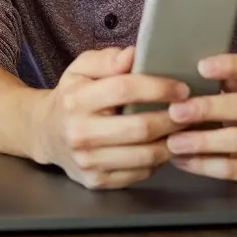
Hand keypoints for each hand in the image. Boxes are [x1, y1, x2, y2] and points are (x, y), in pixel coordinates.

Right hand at [33, 47, 189, 189]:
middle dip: (173, 118)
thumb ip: (107, 59)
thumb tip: (133, 55)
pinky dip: (158, 161)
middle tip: (191, 110)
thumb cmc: (72, 96)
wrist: (45, 133)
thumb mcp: (81, 68)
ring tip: (184, 129)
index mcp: (76, 100)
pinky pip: (140, 174)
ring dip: (172, 142)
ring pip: (145, 156)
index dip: (158, 87)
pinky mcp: (97, 181)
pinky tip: (163, 146)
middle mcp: (79, 133)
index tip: (181, 88)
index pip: (125, 89)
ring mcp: (88, 162)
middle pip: (140, 127)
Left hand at [165, 53, 236, 187]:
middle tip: (175, 111)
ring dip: (202, 140)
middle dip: (206, 108)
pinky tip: (181, 160)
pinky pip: (233, 168)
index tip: (200, 67)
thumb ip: (231, 80)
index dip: (230, 65)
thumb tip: (199, 72)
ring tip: (173, 142)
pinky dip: (203, 165)